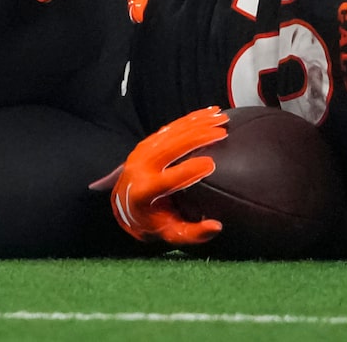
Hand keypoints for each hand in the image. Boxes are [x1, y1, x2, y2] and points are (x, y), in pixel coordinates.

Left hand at [99, 106, 226, 246]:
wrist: (124, 201)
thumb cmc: (152, 221)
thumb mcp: (170, 234)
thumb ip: (193, 234)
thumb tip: (217, 226)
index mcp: (144, 192)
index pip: (168, 180)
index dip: (188, 171)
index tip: (211, 164)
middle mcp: (141, 167)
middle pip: (171, 147)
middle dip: (197, 137)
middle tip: (222, 133)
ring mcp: (143, 150)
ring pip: (173, 132)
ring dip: (198, 123)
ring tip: (221, 118)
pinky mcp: (149, 140)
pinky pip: (172, 126)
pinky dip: (192, 118)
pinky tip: (210, 112)